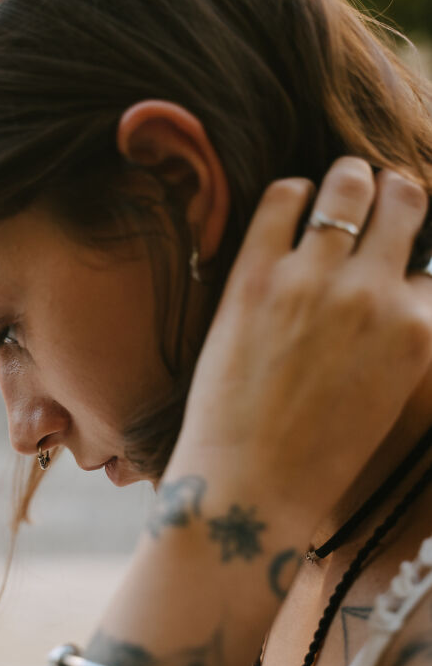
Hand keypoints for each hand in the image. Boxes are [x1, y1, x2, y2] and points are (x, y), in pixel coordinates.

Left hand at [171, 157, 431, 529]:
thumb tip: (398, 289)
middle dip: (395, 196)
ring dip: (349, 180)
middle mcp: (374, 294)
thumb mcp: (388, 393)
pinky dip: (292, 192)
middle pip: (404, 201)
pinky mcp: (255, 275)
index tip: (396, 262)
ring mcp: (313, 280)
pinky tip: (291, 204)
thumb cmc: (319, 455)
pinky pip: (281, 197)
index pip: (431, 266)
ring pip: (348, 185)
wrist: (251, 485)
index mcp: (417, 330)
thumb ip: (400, 335)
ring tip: (341, 186)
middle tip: (379, 203)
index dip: (412, 263)